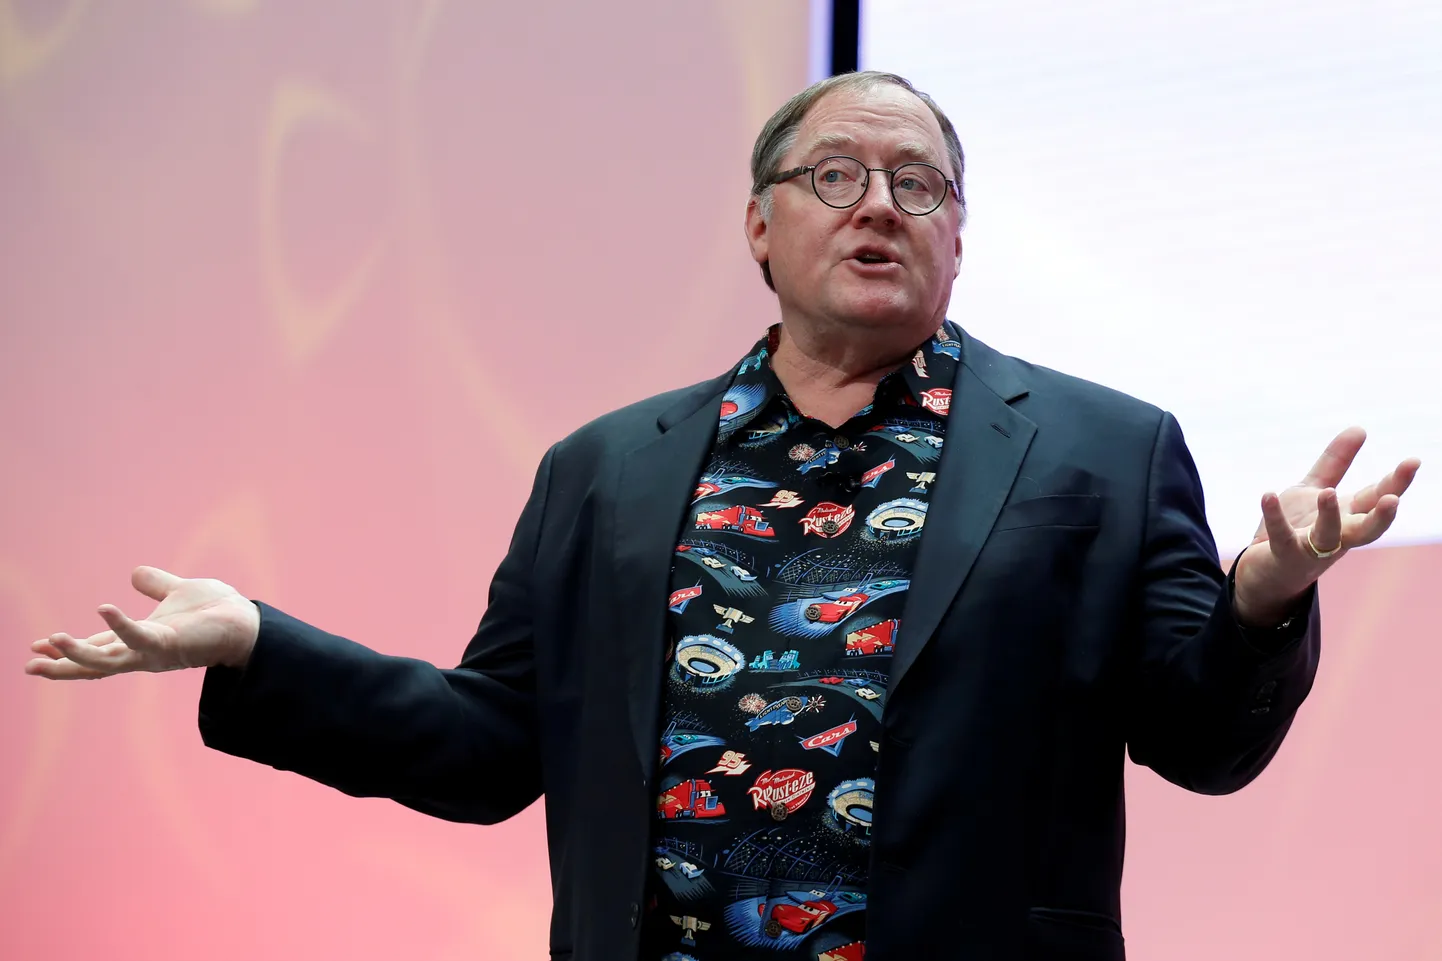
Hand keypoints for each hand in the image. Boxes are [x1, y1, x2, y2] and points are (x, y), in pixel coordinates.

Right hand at [23, 566, 259, 679]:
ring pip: (108, 660)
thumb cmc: (216, 611)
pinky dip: (120, 626)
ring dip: (79, 654)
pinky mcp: (170, 645)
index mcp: (140, 639)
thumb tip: (135, 574)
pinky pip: (139, 638)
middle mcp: (142, 652)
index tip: (38, 647)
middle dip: (62, 666)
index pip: (98, 647)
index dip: (69, 649)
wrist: (246, 621)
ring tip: (53, 642)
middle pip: (95, 663)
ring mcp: (154, 652)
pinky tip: (102, 610)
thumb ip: (156, 585)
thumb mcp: (178, 591)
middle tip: (30, 665)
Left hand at [1234, 427, 1420, 625]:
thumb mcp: (1314, 489)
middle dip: (1382, 515)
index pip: (1377, 498)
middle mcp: (1338, 536)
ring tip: (1328, 492)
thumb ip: (1336, 462)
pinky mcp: (1284, 555)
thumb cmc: (1297, 526)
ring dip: (1329, 516)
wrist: (1263, 569)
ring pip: (1329, 537)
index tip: (1413, 461)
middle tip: (1394, 498)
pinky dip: (1275, 517)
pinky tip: (1267, 495)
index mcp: (1349, 517)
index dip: (1396, 482)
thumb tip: (1360, 428)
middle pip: (1367, 528)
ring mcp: (1313, 549)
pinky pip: (1282, 537)